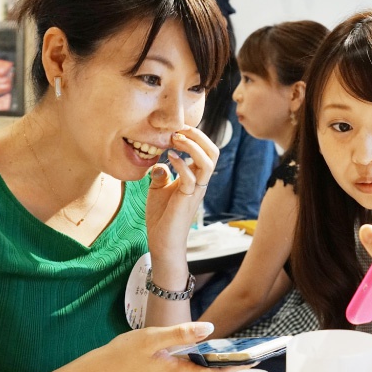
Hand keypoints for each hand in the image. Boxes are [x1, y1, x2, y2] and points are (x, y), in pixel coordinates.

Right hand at [102, 322, 241, 371]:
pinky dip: (208, 368)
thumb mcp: (154, 337)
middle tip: (253, 353)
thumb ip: (182, 333)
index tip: (254, 358)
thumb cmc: (125, 353)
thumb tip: (208, 329)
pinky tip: (211, 354)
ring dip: (222, 369)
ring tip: (237, 352)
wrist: (104, 370)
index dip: (237, 369)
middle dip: (234, 369)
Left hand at [145, 126, 218, 258]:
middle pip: (213, 152)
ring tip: (176, 139)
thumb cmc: (161, 217)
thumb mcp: (158, 190)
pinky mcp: (188, 199)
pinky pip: (192, 177)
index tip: (176, 130)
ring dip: (193, 146)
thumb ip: (161, 174)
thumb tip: (160, 162)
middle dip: (199, 136)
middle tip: (179, 130)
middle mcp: (200, 182)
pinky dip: (182, 163)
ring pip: (208, 162)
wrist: (162, 241)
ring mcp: (196, 190)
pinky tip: (170, 157)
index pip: (205, 151)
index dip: (194, 137)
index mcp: (195, 178)